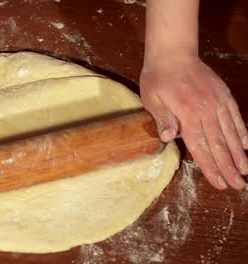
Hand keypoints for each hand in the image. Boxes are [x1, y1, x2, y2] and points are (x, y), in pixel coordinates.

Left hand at [140, 54, 247, 189]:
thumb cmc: (157, 77)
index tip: (219, 183)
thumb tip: (169, 139)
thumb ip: (162, 118)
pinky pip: (235, 116)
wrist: (173, 52)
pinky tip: (246, 145)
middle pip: (219, 143)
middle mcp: (206, 110)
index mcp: (187, 113)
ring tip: (245, 171)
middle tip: (238, 185)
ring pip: (230, 132)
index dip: (210, 166)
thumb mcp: (151, 98)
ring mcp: (217, 102)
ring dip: (238, 153)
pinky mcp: (223, 95)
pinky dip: (241, 131)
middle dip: (228, 166)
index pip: (200, 146)